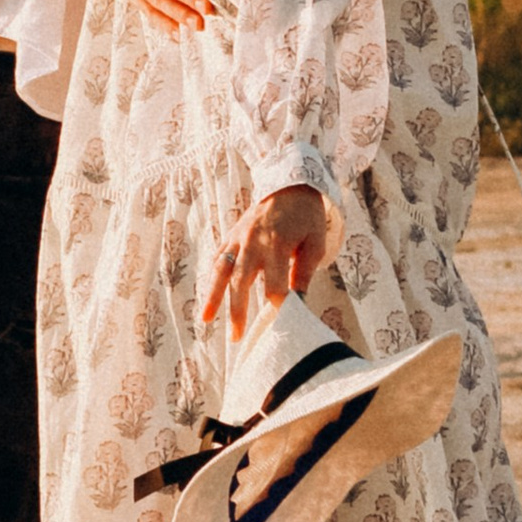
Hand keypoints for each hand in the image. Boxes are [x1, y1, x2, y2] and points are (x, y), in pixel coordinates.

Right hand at [204, 186, 330, 336]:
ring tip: (206, 320)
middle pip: (242, 282)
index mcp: (278, 243)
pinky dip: (212, 278)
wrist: (290, 184)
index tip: (277, 327)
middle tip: (238, 338)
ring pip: (222, 271)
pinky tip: (208, 297)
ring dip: (214, 296)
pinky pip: (218, 258)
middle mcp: (253, 242)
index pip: (275, 285)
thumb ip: (305, 270)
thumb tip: (299, 301)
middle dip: (238, 311)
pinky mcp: (231, 235)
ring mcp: (239, 238)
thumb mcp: (315, 241)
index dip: (277, 307)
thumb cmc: (307, 216)